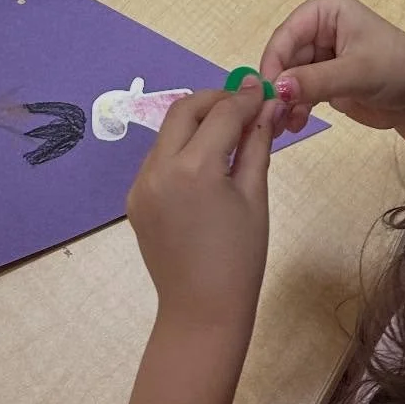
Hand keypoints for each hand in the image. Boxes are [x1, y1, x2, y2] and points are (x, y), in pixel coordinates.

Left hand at [126, 82, 274, 333]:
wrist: (202, 311)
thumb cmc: (240, 259)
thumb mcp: (255, 197)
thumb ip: (257, 145)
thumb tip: (269, 108)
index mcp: (195, 169)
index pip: (222, 113)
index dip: (247, 98)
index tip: (265, 92)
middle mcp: (159, 168)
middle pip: (184, 109)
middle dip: (215, 99)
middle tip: (244, 105)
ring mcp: (141, 184)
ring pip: (167, 132)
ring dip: (196, 122)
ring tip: (228, 133)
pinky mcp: (135, 198)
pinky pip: (158, 159)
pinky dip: (181, 149)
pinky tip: (205, 163)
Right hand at [260, 0, 404, 142]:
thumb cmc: (397, 70)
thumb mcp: (356, 72)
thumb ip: (315, 80)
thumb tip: (278, 89)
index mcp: (326, 11)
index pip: (287, 34)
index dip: (273, 62)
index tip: (266, 93)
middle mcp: (319, 28)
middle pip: (284, 57)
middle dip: (277, 86)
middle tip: (271, 116)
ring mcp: (320, 55)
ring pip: (289, 77)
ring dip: (284, 101)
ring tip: (282, 126)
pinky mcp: (324, 80)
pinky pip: (299, 92)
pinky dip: (295, 109)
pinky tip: (294, 126)